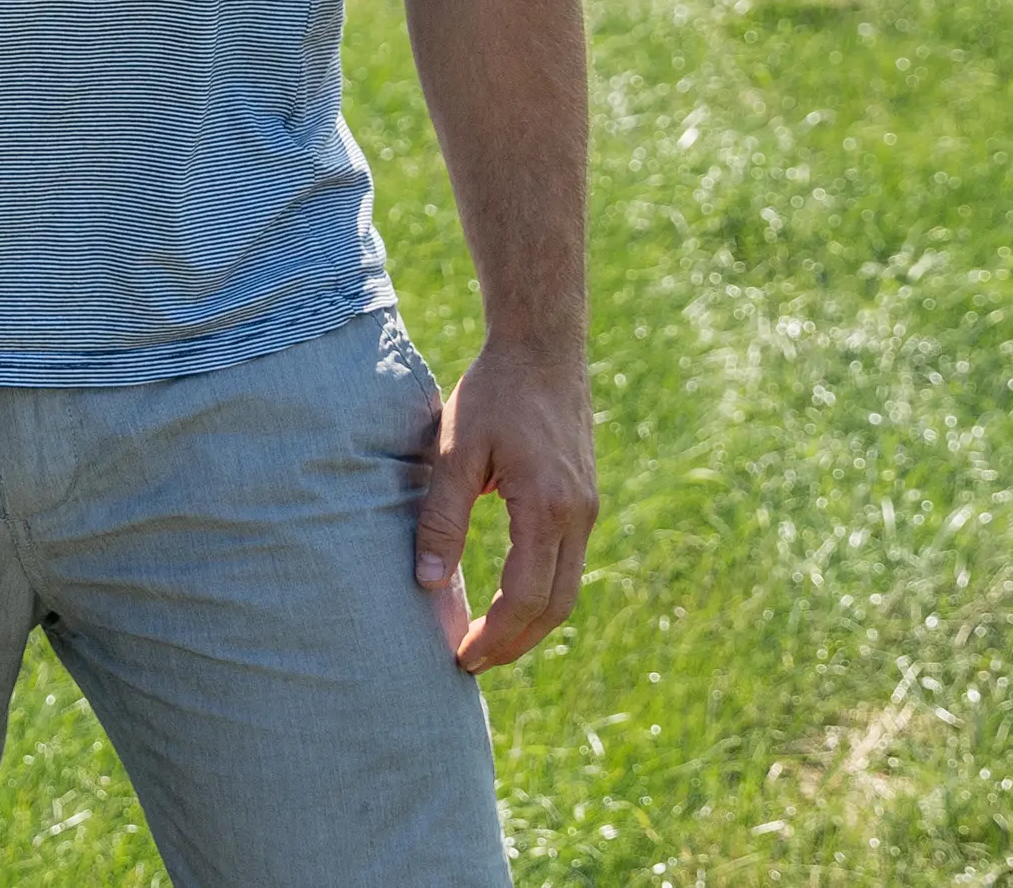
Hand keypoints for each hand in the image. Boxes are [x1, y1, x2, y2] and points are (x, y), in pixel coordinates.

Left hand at [412, 336, 596, 673]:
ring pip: (567, 591)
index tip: (461, 658)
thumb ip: (441, 518)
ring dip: (531, 624)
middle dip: (515, 643)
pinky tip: (510, 601)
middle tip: (472, 664)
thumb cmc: (492, 393)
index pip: (524, 598)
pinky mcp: (584, 500)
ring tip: (488, 643)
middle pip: (554, 606)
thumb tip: (425, 583)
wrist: (542, 348)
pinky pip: (569, 565)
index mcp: (546, 508)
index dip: (494, 636)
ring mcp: (587, 509)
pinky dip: (542, 595)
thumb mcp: (454, 451)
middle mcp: (577, 516)